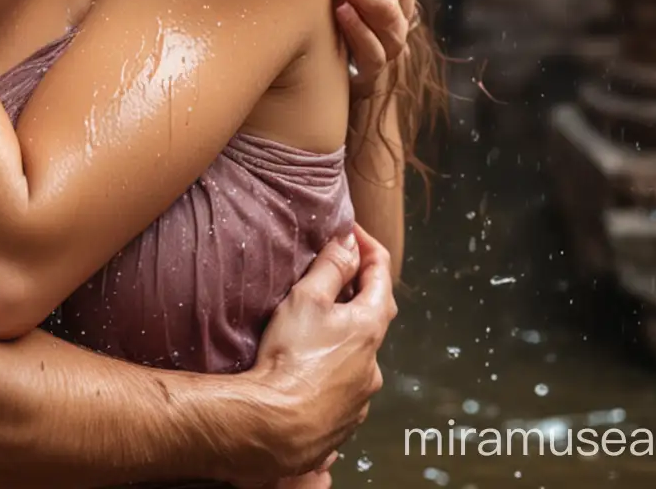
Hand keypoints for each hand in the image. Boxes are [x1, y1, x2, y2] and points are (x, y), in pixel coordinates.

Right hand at [227, 226, 393, 484]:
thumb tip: (349, 242)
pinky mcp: (345, 418)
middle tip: (337, 271)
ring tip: (315, 323)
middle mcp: (374, 362)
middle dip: (359, 288)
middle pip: (375, 312)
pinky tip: (310, 365)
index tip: (350, 230)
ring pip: (359, 351)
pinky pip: (345, 381)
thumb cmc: (291, 358)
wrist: (274, 426)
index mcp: (370, 326)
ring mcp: (362, 394)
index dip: (367, 245)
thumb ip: (332, 266)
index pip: (381, 273)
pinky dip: (333, 365)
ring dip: (344, 332)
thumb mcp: (307, 297)